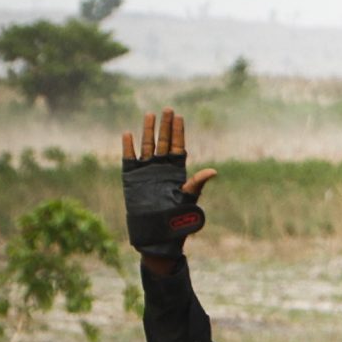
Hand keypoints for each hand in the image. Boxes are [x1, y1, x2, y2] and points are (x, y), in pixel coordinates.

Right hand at [119, 107, 215, 267]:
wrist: (158, 232)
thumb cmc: (177, 218)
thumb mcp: (188, 198)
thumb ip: (197, 183)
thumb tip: (213, 172)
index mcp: (177, 171)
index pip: (178, 147)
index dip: (178, 132)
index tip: (180, 117)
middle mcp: (161, 168)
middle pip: (164, 142)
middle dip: (166, 126)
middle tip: (168, 109)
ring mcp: (146, 171)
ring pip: (147, 146)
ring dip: (148, 131)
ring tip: (150, 115)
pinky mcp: (132, 177)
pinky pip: (129, 158)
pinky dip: (128, 147)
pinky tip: (128, 134)